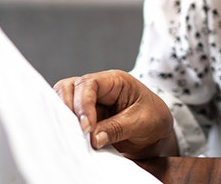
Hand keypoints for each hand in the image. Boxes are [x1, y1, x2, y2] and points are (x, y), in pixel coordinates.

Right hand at [54, 69, 178, 158]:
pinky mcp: (85, 117)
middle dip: (67, 109)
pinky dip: (66, 127)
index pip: (89, 84)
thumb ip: (117, 128)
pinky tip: (71, 139)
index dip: (83, 104)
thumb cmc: (153, 119)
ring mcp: (89, 102)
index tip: (86, 127)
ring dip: (64, 118)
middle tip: (76, 132)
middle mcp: (98, 88)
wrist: (157, 132)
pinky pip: (67, 118)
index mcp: (115, 81)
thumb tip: (93, 138)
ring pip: (63, 101)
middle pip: (69, 88)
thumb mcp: (141, 123)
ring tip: (72, 136)